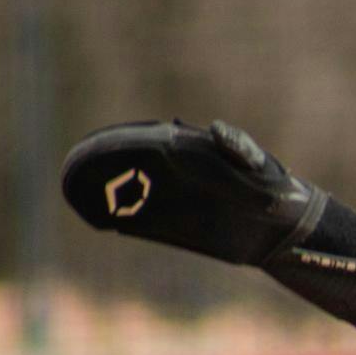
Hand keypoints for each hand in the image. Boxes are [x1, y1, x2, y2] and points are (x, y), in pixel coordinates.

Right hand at [58, 118, 328, 265]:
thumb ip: (238, 147)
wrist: (281, 226)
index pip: (143, 142)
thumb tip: (215, 128)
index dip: (116, 146)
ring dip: (101, 190)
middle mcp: (172, 168)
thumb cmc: (272, 188)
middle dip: (98, 165)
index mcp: (188, 149)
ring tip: (80, 196)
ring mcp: (169, 192)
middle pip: (125, 161)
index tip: (98, 151)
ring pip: (125, 187)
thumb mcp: (258, 168)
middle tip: (74, 175)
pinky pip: (136, 214)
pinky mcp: (170, 218)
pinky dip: (116, 214)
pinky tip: (102, 221)